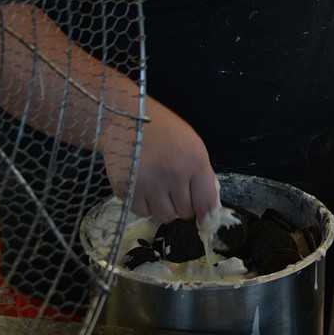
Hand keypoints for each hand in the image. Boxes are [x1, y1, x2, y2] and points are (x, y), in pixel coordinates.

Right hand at [100, 95, 218, 223]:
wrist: (125, 117)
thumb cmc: (162, 129)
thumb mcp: (191, 144)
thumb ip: (201, 174)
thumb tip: (207, 208)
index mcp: (194, 160)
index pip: (206, 203)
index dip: (206, 213)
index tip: (204, 216)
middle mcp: (173, 174)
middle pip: (185, 213)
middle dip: (182, 203)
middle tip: (173, 186)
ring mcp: (149, 185)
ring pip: (165, 217)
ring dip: (163, 206)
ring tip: (157, 186)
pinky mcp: (127, 191)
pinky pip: (143, 213)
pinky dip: (144, 204)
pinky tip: (142, 185)